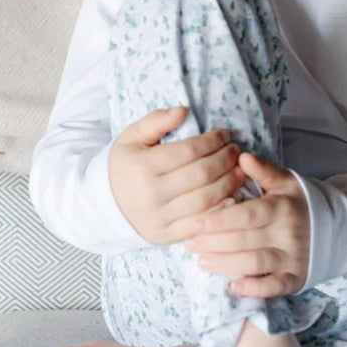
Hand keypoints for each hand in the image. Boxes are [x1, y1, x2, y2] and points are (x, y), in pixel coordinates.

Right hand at [108, 106, 247, 245]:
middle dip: (225, 160)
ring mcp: (160, 217)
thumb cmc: (125, 167)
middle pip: (201, 174)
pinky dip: (220, 210)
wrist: (106, 207)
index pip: (189, 151)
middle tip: (236, 151)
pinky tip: (232, 197)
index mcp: (143, 166)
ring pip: (205, 199)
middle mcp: (152, 193)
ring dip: (229, 183)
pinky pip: (200, 223)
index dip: (212, 141)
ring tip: (240, 170)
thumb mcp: (131, 139)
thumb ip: (155, 121)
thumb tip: (183, 111)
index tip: (225, 135)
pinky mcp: (167, 235)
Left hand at [185, 152, 310, 297]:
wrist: (334, 228)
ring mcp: (293, 258)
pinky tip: (233, 287)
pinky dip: (254, 289)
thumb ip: (264, 171)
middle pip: (245, 240)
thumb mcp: (286, 182)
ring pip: (254, 263)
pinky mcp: (296, 279)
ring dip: (225, 264)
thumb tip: (242, 157)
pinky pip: (274, 287)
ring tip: (202, 262)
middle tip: (189, 243)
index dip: (218, 220)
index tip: (195, 223)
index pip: (246, 215)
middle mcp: (289, 234)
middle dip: (213, 243)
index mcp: (283, 207)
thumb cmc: (299, 203)